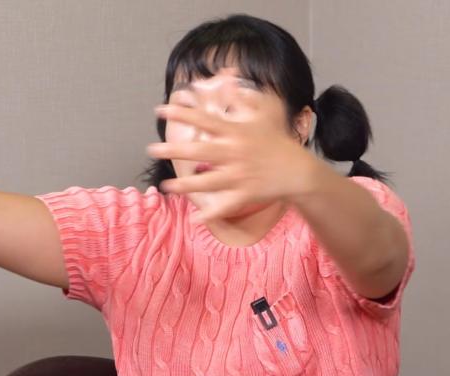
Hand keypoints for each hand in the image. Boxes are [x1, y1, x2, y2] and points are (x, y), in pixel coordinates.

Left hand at [146, 78, 315, 221]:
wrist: (298, 171)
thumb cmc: (279, 140)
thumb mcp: (265, 114)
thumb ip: (244, 98)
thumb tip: (229, 80)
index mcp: (237, 132)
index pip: (205, 120)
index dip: (183, 113)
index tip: (161, 109)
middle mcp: (235, 153)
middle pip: (200, 151)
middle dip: (174, 150)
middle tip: (151, 149)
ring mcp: (240, 175)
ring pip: (208, 181)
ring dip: (186, 185)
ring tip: (166, 187)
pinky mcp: (245, 194)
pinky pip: (225, 205)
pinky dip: (211, 214)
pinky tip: (195, 220)